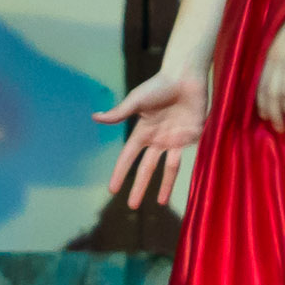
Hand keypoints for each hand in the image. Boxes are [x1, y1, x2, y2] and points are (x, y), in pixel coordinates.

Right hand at [98, 65, 207, 208]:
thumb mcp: (136, 100)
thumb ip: (119, 113)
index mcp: (142, 131)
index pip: (128, 157)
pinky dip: (185, 170)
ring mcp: (174, 140)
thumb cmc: (160, 85)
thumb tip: (95, 117)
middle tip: (132, 206)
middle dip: (138, 187)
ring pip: (167, 169)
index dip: (120, 173)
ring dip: (163, 186)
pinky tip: (186, 185)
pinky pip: (187, 157)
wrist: (186, 77)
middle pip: (145, 169)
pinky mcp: (190, 138)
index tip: (112, 190)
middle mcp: (157, 139)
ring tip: (160, 203)